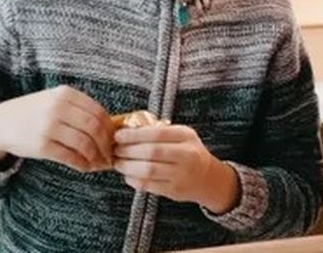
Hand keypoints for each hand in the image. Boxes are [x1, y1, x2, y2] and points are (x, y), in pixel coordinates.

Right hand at [0, 85, 114, 171]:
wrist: (1, 123)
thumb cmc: (35, 113)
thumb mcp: (56, 100)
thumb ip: (80, 109)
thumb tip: (111, 130)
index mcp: (66, 94)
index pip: (99, 112)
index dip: (110, 129)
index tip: (115, 140)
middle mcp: (58, 108)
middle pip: (95, 128)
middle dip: (106, 145)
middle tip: (110, 155)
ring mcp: (49, 126)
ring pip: (85, 144)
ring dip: (96, 157)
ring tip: (99, 164)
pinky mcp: (42, 145)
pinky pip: (70, 157)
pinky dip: (82, 164)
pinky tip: (85, 168)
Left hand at [113, 125, 240, 212]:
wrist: (207, 178)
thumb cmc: (189, 152)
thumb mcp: (181, 136)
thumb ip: (159, 131)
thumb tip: (128, 130)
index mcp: (186, 137)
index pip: (156, 134)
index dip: (134, 135)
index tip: (118, 135)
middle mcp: (186, 155)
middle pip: (151, 152)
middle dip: (128, 151)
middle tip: (115, 150)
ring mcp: (181, 174)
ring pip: (148, 171)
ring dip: (128, 167)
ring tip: (118, 163)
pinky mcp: (174, 191)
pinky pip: (149, 185)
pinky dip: (134, 180)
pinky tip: (128, 175)